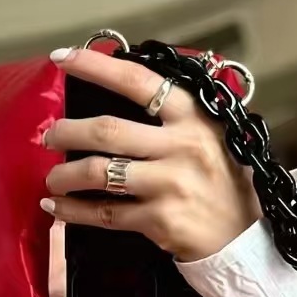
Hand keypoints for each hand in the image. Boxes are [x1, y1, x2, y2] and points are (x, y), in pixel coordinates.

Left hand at [41, 45, 262, 263]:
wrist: (246, 238)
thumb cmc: (224, 184)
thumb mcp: (211, 136)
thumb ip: (174, 118)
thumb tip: (121, 100)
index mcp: (192, 117)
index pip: (137, 82)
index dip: (95, 66)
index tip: (63, 58)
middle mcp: (179, 146)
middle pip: (107, 131)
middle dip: (67, 131)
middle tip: (50, 136)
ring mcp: (168, 184)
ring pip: (100, 173)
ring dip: (65, 175)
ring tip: (53, 178)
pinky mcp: (158, 220)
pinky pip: (105, 213)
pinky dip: (74, 212)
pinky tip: (59, 208)